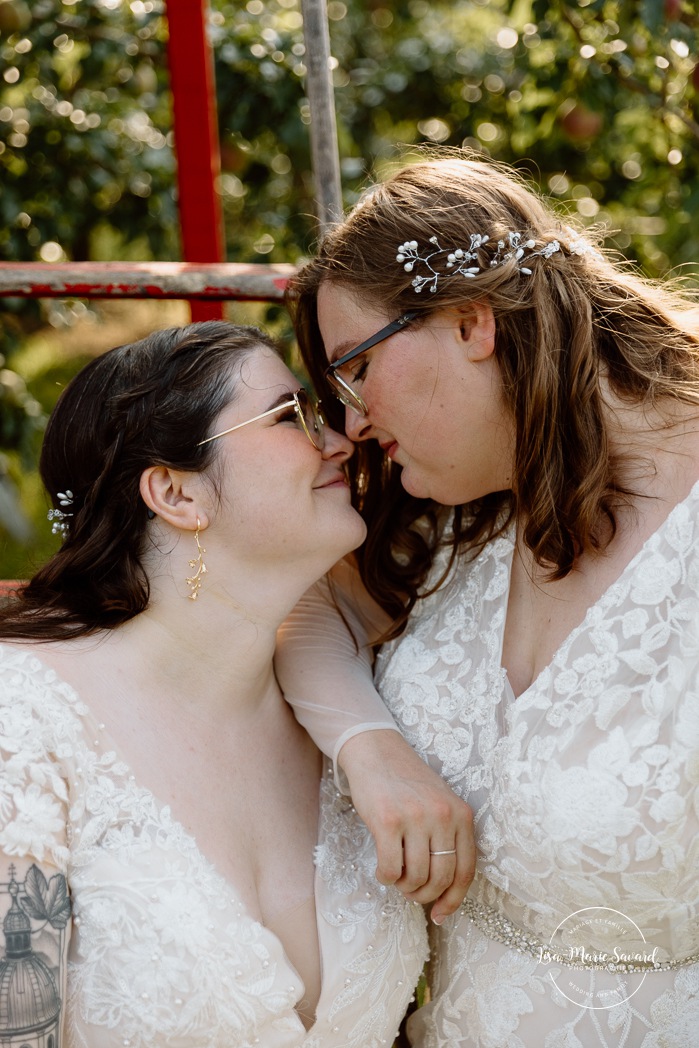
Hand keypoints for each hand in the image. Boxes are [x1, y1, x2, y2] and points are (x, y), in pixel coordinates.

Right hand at [338, 729, 474, 923]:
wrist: (377, 752)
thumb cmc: (408, 784)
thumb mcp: (440, 804)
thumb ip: (448, 839)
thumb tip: (446, 892)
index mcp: (461, 814)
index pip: (466, 871)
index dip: (453, 900)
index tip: (440, 915)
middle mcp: (443, 816)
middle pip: (441, 878)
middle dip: (425, 894)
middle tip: (411, 891)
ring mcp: (415, 817)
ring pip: (416, 877)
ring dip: (404, 886)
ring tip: (397, 877)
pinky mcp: (387, 821)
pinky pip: (390, 868)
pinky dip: (386, 877)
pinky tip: (383, 870)